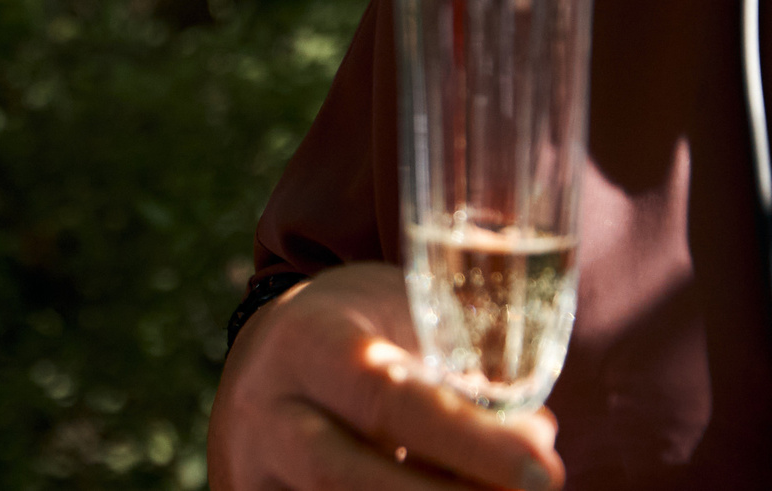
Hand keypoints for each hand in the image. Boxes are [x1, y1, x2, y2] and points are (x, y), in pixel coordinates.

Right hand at [209, 262, 562, 489]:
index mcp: (307, 342)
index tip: (541, 468)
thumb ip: (468, 369)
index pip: (381, 396)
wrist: (272, 357)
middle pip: (342, 475)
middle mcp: (265, 408)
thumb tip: (536, 439)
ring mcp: (253, 468)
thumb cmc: (365, 335)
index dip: (465, 440)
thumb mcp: (409, 320)